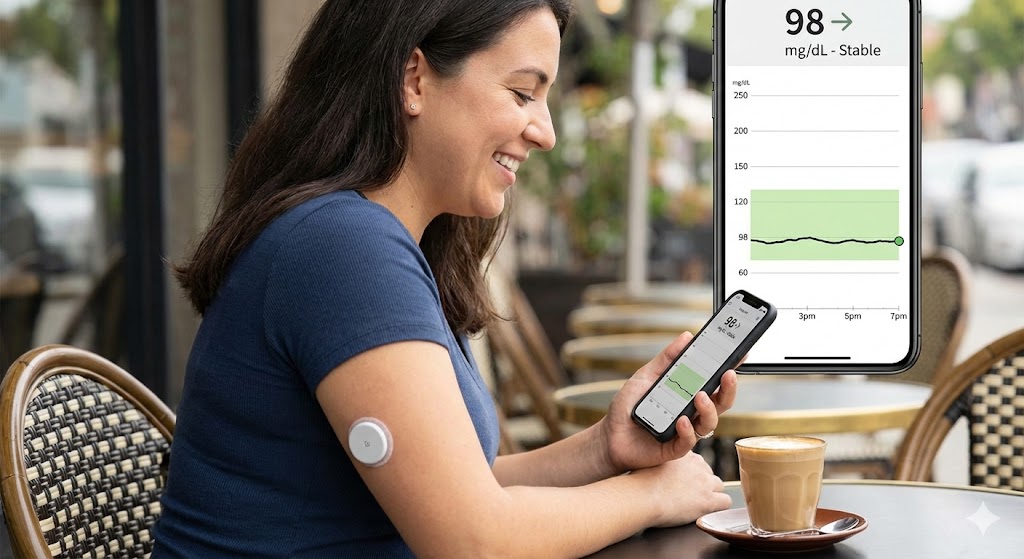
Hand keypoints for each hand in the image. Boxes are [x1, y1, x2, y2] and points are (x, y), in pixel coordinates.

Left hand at [598, 332, 738, 473]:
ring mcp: (685, 431)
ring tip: (700, 396)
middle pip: (721, 403)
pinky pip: (688, 441)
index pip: (715, 382)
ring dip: (709, 409)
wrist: (610, 434)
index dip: (729, 370)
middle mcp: (692, 412)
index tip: (740, 355)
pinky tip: (681, 420)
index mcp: (688, 394)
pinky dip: (687, 430)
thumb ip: (667, 359)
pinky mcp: (674, 448)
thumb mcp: (646, 376)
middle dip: (729, 389)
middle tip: (728, 375)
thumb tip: (686, 337)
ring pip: (709, 422)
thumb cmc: (629, 406)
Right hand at [633, 451, 731, 527]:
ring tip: (698, 502)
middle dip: (702, 482)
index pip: (696, 462)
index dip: (690, 473)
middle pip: (708, 473)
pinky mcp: (708, 500)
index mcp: (683, 453)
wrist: (643, 496)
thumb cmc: (640, 483)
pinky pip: (726, 501)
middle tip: (689, 493)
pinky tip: (709, 510)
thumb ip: (663, 462)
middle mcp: (697, 465)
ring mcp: (704, 482)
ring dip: (711, 493)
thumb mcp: (652, 463)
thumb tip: (662, 469)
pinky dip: (719, 506)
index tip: (683, 481)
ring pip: (719, 485)